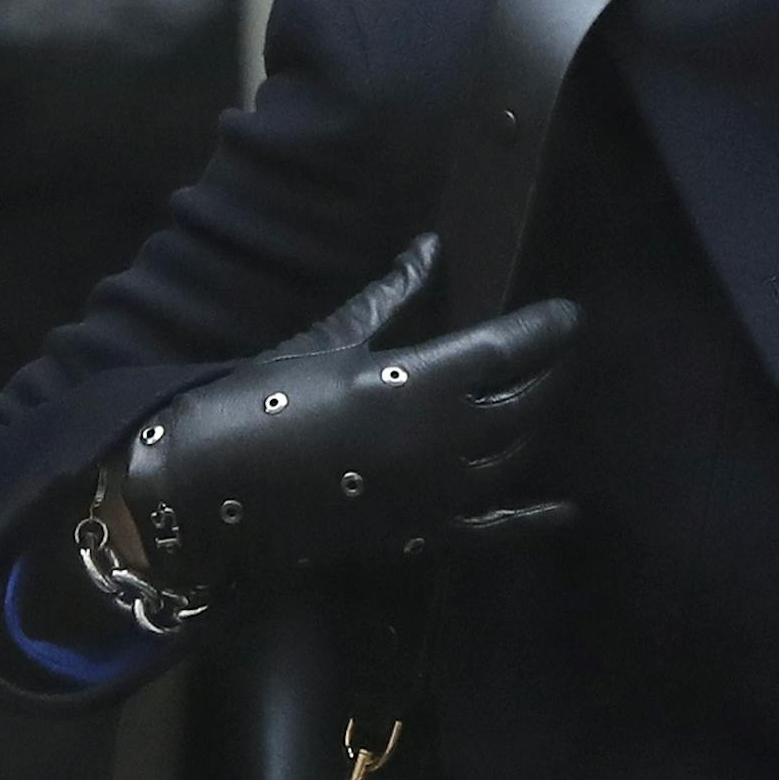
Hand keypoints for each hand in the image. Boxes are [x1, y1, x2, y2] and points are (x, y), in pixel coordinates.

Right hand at [116, 234, 576, 594]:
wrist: (209, 484)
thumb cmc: (267, 395)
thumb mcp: (337, 336)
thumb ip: (397, 295)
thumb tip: (431, 245)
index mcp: (427, 378)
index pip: (512, 347)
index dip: (548, 328)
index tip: (570, 315)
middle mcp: (448, 436)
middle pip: (526, 402)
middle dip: (549, 375)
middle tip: (557, 356)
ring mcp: (439, 491)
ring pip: (513, 455)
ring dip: (534, 426)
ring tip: (542, 401)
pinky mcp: (421, 534)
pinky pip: (492, 529)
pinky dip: (532, 521)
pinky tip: (566, 513)